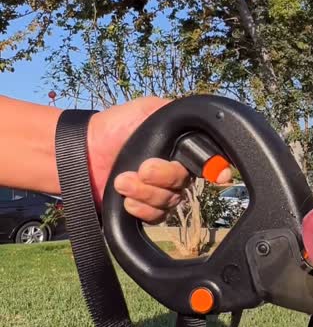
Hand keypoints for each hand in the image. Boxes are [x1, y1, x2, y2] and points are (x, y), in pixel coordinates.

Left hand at [86, 97, 231, 222]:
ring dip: (145, 193)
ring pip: (170, 202)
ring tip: (122, 181)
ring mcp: (159, 192)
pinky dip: (141, 209)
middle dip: (162, 177)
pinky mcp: (144, 209)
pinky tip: (126, 200)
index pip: (204, 162)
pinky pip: (156, 217)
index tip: (216, 175)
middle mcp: (173, 172)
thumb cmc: (113, 127)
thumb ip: (175, 112)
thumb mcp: (147, 109)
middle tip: (141, 168)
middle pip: (185, 184)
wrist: (82, 153)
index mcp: (178, 150)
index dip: (212, 169)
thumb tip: (202, 119)